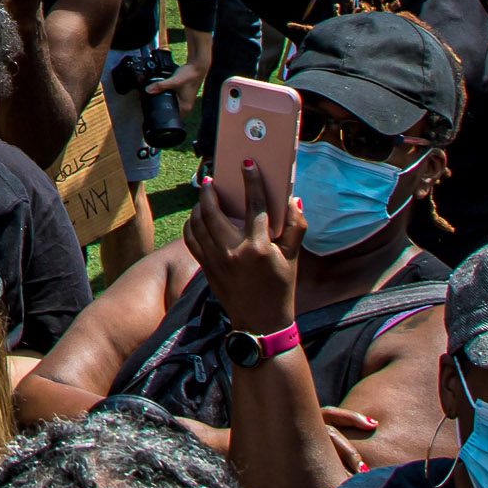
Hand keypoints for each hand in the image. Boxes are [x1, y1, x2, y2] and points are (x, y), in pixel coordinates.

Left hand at [184, 150, 304, 338]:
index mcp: (260, 247)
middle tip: (210, 181)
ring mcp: (217, 260)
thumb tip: (294, 201)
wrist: (261, 322)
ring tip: (203, 196)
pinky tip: (196, 218)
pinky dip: (191, 225)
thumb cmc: (280, 288)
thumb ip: (296, 228)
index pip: (255, 205)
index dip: (252, 181)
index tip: (247, 165)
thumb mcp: (293, 258)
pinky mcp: (207, 268)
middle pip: (214, 212)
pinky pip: (191, 240)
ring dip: (199, 206)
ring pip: (199, 224)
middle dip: (210, 192)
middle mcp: (235, 252)